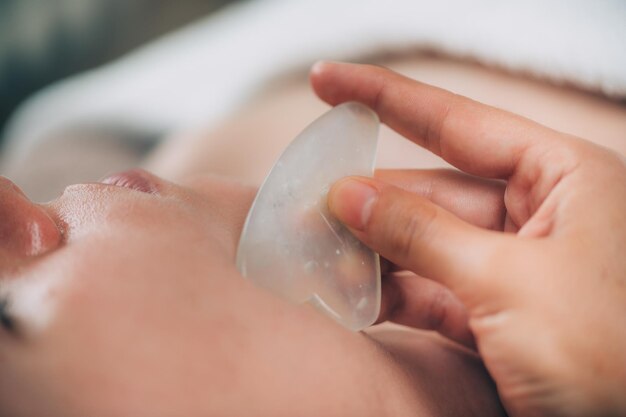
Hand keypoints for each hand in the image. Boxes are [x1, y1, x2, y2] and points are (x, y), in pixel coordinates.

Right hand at [311, 61, 625, 416]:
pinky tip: (358, 295)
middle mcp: (541, 213)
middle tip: (308, 207)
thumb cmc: (610, 357)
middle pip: (433, 190)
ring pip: (427, 242)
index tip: (327, 82)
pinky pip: (436, 288)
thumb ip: (421, 233)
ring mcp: (518, 265)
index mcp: (563, 178)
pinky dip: (396, 293)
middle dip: (369, 200)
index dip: (385, 99)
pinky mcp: (501, 312)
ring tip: (322, 258)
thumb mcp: (505, 282)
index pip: (457, 122)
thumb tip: (349, 194)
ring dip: (375, 253)